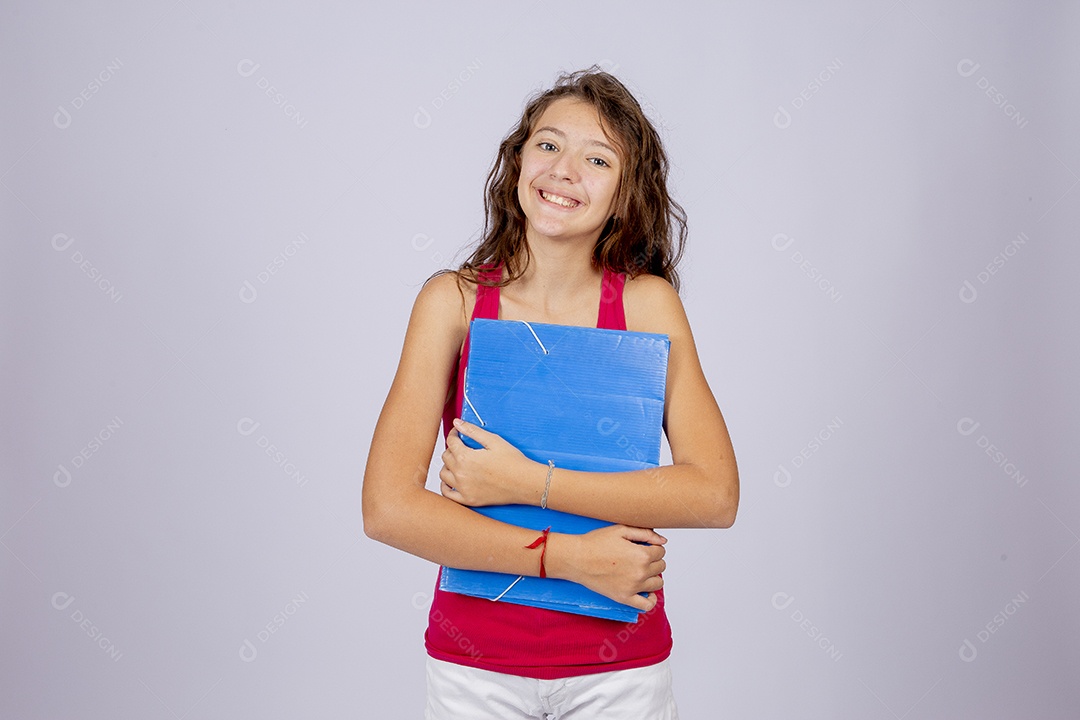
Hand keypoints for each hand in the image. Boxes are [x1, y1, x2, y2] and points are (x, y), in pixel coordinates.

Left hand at [440, 418, 538, 506]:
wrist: (525, 483)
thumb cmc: (512, 462)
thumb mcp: (493, 441)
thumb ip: (472, 431)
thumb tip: (457, 423)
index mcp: (465, 457)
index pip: (451, 442)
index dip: (453, 435)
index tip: (457, 434)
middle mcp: (460, 473)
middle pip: (446, 457)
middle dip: (452, 449)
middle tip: (461, 447)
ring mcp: (463, 488)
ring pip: (443, 474)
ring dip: (448, 466)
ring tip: (458, 463)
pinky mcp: (468, 500)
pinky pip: (447, 494)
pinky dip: (445, 487)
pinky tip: (451, 481)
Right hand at [551, 525, 666, 611]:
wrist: (576, 558)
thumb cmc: (595, 543)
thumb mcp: (621, 530)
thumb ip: (645, 534)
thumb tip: (663, 541)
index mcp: (641, 555)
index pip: (661, 551)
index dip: (653, 547)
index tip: (644, 547)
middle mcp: (640, 572)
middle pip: (661, 566)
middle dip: (654, 560)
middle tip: (639, 556)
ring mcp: (633, 587)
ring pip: (658, 583)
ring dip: (653, 576)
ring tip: (641, 570)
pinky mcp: (624, 598)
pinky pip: (646, 605)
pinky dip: (651, 600)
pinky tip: (648, 592)